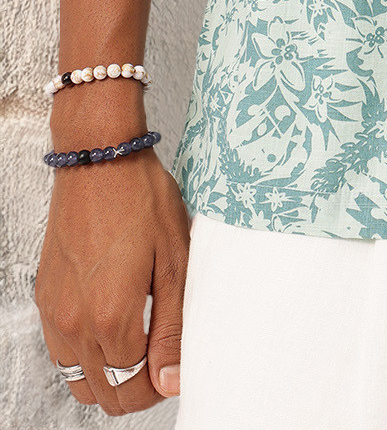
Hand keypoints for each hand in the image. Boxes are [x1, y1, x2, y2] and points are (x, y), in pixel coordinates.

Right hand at [34, 139, 189, 414]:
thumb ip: (173, 328)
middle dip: (135, 387)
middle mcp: (74, 322)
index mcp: (112, 317)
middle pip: (103, 392)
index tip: (174, 366)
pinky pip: (60, 351)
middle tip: (161, 358)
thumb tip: (171, 380)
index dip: (159, 385)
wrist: (99, 160)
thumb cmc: (141, 199)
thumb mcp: (174, 261)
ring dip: (108, 375)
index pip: (133, 388)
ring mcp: (54, 311)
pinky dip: (84, 355)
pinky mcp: (45, 297)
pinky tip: (109, 328)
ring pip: (77, 379)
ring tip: (138, 345)